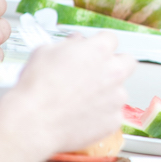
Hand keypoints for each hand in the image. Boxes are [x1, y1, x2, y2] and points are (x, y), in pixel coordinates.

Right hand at [0, 33, 135, 158]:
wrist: (33, 122)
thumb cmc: (36, 88)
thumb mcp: (45, 52)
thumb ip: (68, 45)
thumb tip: (75, 43)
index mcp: (99, 50)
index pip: (110, 39)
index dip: (99, 45)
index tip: (92, 52)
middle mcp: (113, 72)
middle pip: (127, 62)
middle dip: (115, 65)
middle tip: (97, 73)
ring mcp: (116, 98)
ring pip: (119, 91)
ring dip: (106, 94)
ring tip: (81, 101)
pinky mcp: (114, 120)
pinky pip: (112, 115)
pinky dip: (100, 116)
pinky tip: (81, 117)